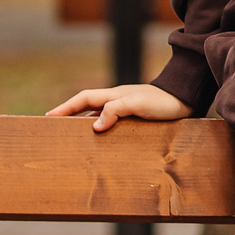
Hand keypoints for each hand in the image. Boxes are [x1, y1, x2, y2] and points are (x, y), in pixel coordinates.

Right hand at [48, 83, 191, 130]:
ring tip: (71, 136)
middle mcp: (117, 100)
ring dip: (84, 123)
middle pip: (87, 107)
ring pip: (98, 115)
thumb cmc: (163, 102)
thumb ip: (116, 111)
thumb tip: (94, 125)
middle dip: (69, 115)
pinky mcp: (134, 117)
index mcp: (114, 94)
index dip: (65, 107)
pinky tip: (99, 140)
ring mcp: (125, 109)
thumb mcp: (138, 104)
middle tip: (54, 128)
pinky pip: (111, 123)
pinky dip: (101, 129)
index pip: (83, 99)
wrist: (185, 101)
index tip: (48, 116)